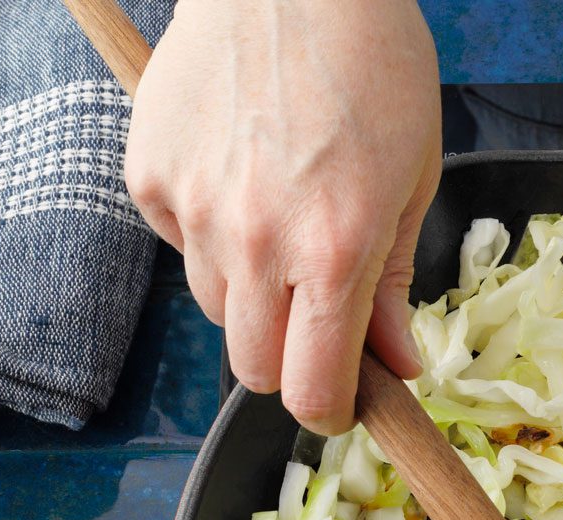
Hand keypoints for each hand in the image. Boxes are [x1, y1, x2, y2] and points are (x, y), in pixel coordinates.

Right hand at [126, 0, 441, 431]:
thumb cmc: (371, 65)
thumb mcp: (413, 177)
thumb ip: (393, 282)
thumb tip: (396, 366)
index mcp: (336, 253)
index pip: (312, 389)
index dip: (330, 412)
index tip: (341, 404)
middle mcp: (258, 244)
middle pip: (253, 369)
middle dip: (288, 361)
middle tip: (316, 321)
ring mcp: (196, 211)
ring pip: (217, 312)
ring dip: (251, 297)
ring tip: (283, 225)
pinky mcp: (148, 177)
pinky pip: (180, 246)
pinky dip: (208, 234)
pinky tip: (240, 176)